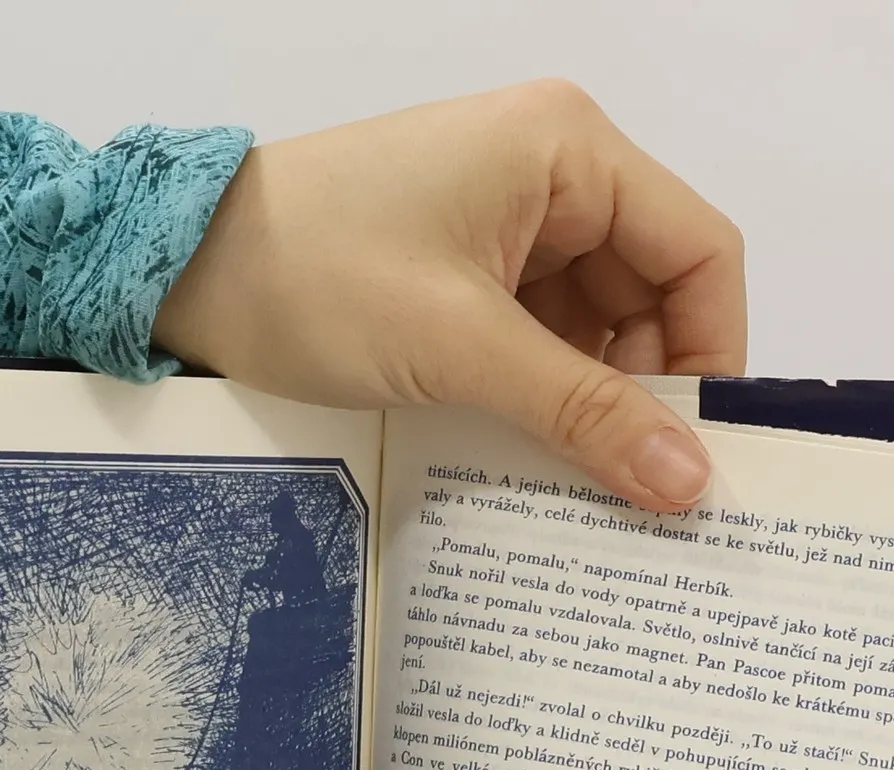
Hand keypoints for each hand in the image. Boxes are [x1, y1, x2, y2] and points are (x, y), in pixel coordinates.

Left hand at [154, 80, 744, 513]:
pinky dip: (544, 400)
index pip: (700, 252)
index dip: (711, 356)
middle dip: (647, 394)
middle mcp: (553, 174)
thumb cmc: (317, 278)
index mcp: (569, 150)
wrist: (182, 274)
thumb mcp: (461, 349)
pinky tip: (535, 459)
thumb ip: (583, 413)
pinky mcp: (467, 273)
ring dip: (592, 407)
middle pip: (653, 297)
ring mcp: (508, 225)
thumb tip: (689, 483)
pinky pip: (540, 342)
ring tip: (583, 489)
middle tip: (639, 496)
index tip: (698, 456)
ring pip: (597, 331)